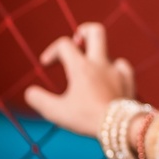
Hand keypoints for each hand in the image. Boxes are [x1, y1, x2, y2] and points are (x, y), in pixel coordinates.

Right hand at [24, 22, 135, 137]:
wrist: (120, 127)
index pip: (64, 44)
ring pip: (108, 51)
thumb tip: (30, 92)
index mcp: (81, 67)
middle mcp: (100, 64)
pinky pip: (122, 66)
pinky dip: (114, 69)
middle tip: (76, 42)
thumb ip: (38, 100)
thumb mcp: (56, 112)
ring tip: (88, 72)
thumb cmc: (86, 119)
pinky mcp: (129, 81)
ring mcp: (117, 70)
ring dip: (96, 58)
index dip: (52, 51)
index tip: (47, 65)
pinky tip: (109, 78)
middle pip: (95, 31)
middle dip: (83, 31)